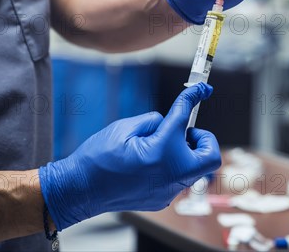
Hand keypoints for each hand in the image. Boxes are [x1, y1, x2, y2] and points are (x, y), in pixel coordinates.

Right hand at [39, 83, 219, 229]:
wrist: (79, 191)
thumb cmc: (97, 158)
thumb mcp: (125, 128)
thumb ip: (154, 121)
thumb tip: (169, 122)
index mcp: (163, 151)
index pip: (184, 117)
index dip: (193, 98)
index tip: (202, 89)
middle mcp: (171, 175)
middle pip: (210, 156)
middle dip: (203, 140)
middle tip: (183, 132)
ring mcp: (168, 191)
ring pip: (193, 168)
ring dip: (184, 153)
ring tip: (157, 147)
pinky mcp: (162, 200)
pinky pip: (177, 179)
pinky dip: (171, 167)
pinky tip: (148, 163)